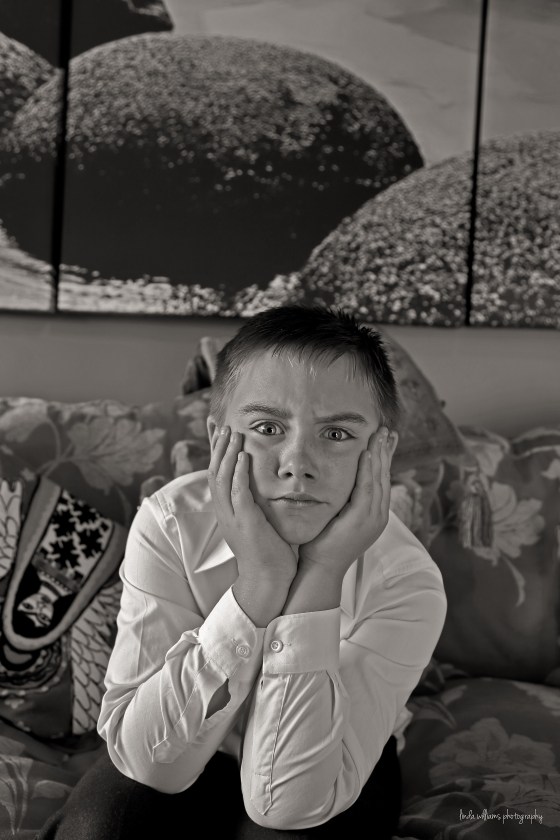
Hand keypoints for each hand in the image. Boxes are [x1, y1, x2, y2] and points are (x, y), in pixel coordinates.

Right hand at [207, 426, 297, 585]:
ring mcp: (232, 517)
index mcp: (227, 511)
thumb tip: (267, 484)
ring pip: (221, 479)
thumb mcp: (260, 521)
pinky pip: (237, 493)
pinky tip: (241, 456)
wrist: (268, 580)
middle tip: (222, 424)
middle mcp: (224, 512)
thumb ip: (258, 502)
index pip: (216, 475)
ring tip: (232, 433)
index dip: (215, 452)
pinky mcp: (244, 523)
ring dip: (226, 453)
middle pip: (213, 472)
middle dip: (217, 446)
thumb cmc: (270, 552)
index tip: (217, 430)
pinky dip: (238, 473)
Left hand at [297, 426, 395, 580]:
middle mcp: (378, 515)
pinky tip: (368, 453)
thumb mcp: (338, 518)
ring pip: (379, 479)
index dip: (385, 459)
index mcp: (374, 515)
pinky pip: (366, 489)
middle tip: (388, 430)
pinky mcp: (361, 519)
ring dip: (380, 455)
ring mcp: (372, 518)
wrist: (321, 569)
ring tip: (380, 434)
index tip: (386, 439)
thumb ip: (343, 502)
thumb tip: (338, 483)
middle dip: (387, 451)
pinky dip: (368, 470)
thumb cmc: (323, 545)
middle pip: (385, 476)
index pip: (382, 481)